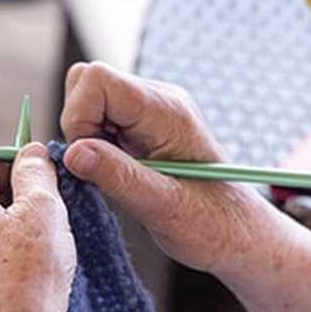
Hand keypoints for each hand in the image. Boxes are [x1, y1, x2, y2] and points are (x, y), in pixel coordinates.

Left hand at [0, 143, 76, 311]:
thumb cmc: (30, 278)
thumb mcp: (45, 211)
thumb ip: (36, 172)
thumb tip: (30, 151)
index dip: (15, 164)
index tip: (43, 180)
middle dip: (12, 200)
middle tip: (47, 218)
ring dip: (5, 232)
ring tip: (38, 254)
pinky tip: (22, 280)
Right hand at [60, 62, 271, 275]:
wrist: (238, 232)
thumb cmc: (212, 224)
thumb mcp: (162, 208)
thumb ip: (117, 177)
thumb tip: (72, 153)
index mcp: (167, 112)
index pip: (97, 79)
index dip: (79, 117)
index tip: (88, 159)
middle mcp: (160, 100)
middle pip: (88, 81)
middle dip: (79, 125)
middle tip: (102, 168)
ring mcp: (152, 110)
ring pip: (91, 98)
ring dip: (87, 136)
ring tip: (116, 173)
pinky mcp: (146, 124)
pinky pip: (103, 116)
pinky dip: (96, 143)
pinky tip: (120, 171)